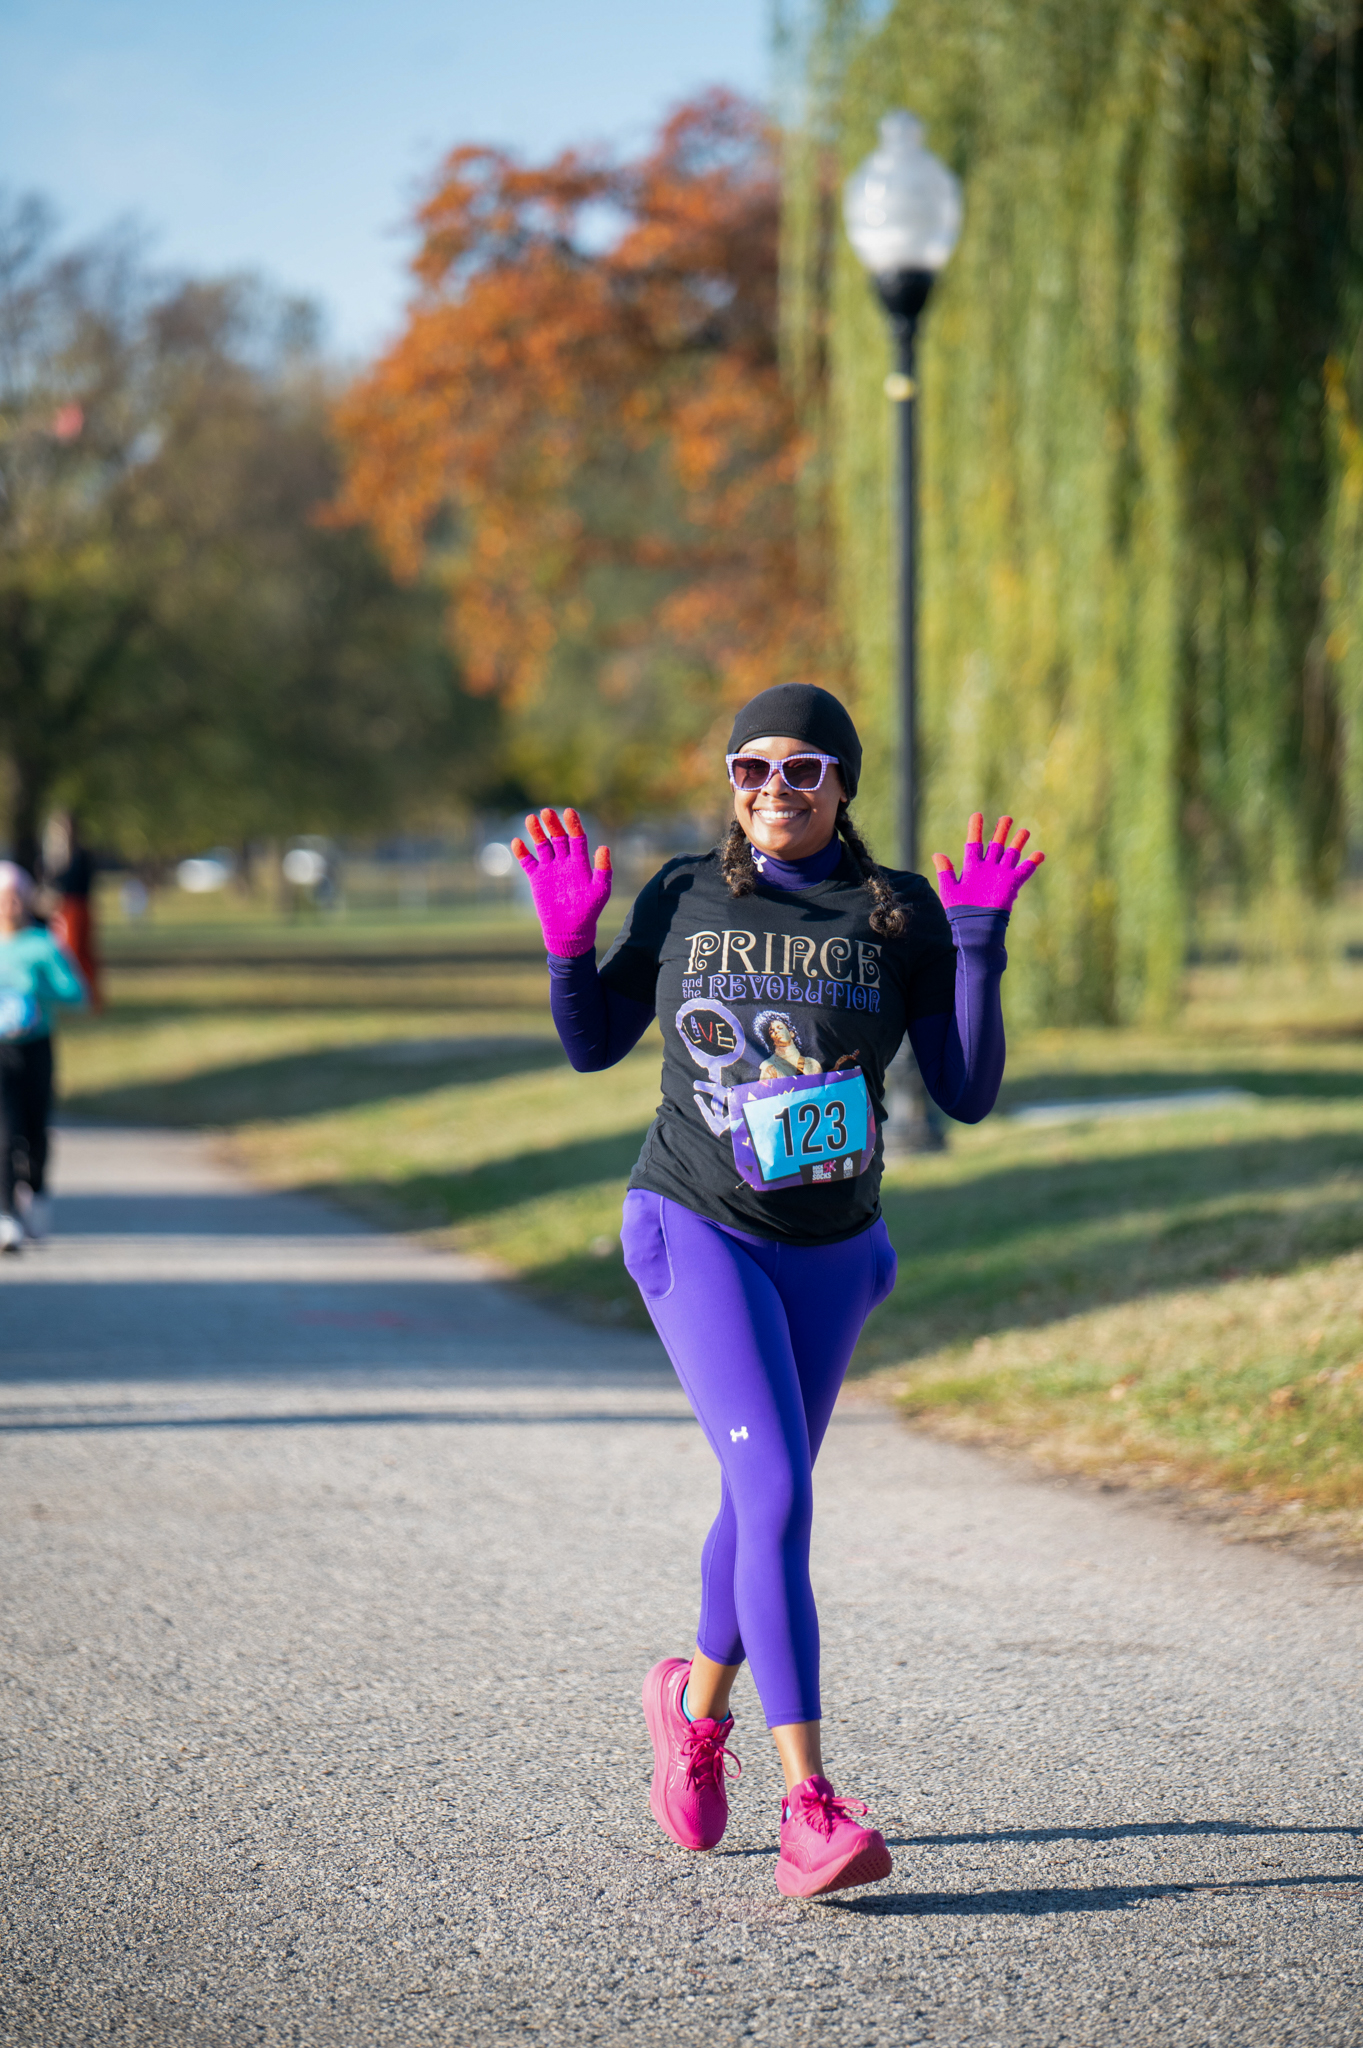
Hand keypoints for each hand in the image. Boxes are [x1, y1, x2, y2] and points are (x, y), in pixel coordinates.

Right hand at [510, 807, 611, 957]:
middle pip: (558, 838)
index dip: (573, 825)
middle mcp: (564, 861)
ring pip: (542, 845)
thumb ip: (603, 870)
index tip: (569, 811)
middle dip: (553, 825)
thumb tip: (604, 847)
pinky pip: (527, 861)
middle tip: (547, 812)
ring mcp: (550, 868)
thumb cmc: (588, 911)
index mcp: (580, 862)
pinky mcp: (537, 878)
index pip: (577, 838)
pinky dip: (522, 852)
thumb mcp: (600, 890)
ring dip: (536, 832)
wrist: (569, 930)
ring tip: (530, 819)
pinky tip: (517, 842)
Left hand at [932, 813, 1043, 911]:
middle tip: (1007, 818)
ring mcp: (1001, 875)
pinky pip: (1024, 871)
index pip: (974, 843)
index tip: (977, 814)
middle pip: (996, 845)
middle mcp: (988, 868)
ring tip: (1024, 831)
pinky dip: (1032, 862)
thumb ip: (945, 871)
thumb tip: (937, 854)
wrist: (976, 926)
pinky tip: (1039, 854)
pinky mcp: (1012, 884)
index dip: (976, 829)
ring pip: (1011, 854)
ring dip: (1017, 842)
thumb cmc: (961, 910)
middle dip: (1001, 831)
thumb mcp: (949, 889)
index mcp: (972, 867)